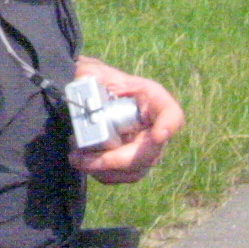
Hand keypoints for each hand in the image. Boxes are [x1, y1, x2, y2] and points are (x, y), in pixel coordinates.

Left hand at [68, 56, 183, 184]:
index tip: (158, 135)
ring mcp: (146, 146)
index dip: (169, 125)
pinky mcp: (133, 160)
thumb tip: (81, 86)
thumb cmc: (96, 79)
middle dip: (115, 159)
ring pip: (136, 169)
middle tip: (85, 159)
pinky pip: (124, 175)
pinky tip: (83, 162)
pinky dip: (103, 174)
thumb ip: (89, 77)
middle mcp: (154, 125)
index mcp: (150, 98)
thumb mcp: (92, 72)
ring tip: (77, 158)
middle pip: (149, 152)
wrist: (90, 93)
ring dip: (105, 170)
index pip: (171, 114)